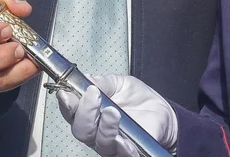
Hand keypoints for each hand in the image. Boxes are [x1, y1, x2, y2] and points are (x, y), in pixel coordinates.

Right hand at [57, 75, 176, 156]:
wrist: (163, 112)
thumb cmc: (138, 99)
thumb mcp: (120, 83)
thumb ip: (103, 83)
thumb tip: (86, 79)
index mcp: (90, 113)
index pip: (71, 112)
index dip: (66, 103)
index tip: (67, 92)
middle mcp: (97, 132)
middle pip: (81, 130)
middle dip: (84, 112)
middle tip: (93, 95)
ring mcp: (112, 144)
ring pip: (99, 142)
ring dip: (104, 126)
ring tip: (113, 111)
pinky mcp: (129, 152)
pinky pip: (121, 153)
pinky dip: (122, 145)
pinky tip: (124, 136)